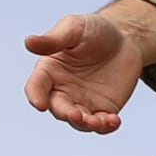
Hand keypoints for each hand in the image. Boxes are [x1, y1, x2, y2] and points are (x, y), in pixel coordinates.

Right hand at [22, 0, 155, 135]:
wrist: (126, 37)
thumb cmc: (95, 29)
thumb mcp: (74, 28)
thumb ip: (53, 39)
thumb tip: (29, 42)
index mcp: (50, 71)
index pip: (36, 87)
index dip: (35, 96)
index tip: (40, 104)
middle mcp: (63, 89)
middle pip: (58, 108)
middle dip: (66, 114)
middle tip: (76, 115)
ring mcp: (83, 101)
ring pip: (79, 122)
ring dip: (85, 124)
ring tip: (97, 122)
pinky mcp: (104, 109)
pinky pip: (102, 125)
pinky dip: (106, 127)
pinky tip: (113, 120)